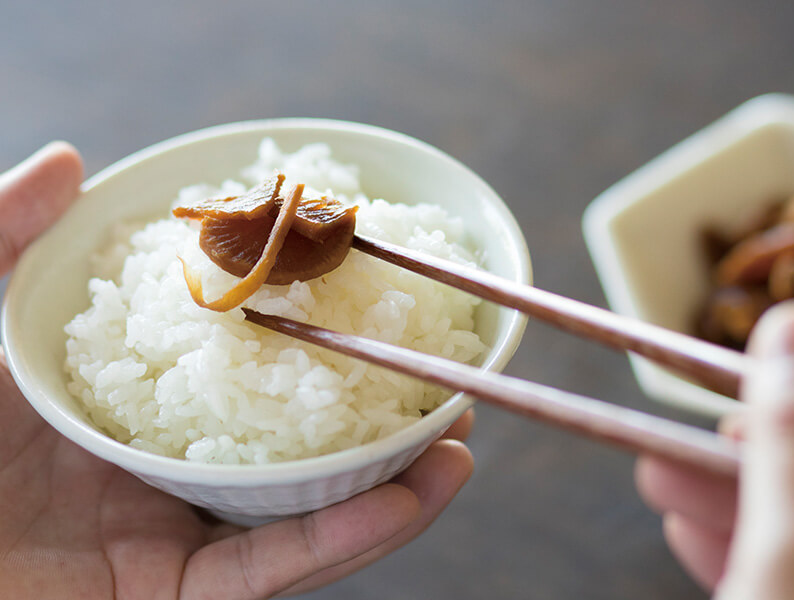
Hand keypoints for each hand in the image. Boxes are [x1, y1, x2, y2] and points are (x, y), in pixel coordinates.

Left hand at [0, 144, 474, 598]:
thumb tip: (72, 158)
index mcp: (120, 402)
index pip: (234, 363)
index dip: (305, 330)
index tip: (369, 292)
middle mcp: (157, 469)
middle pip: (288, 440)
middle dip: (375, 411)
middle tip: (443, 371)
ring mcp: (170, 538)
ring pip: (306, 512)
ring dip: (395, 480)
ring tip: (464, 436)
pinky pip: (277, 569)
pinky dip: (356, 536)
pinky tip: (421, 490)